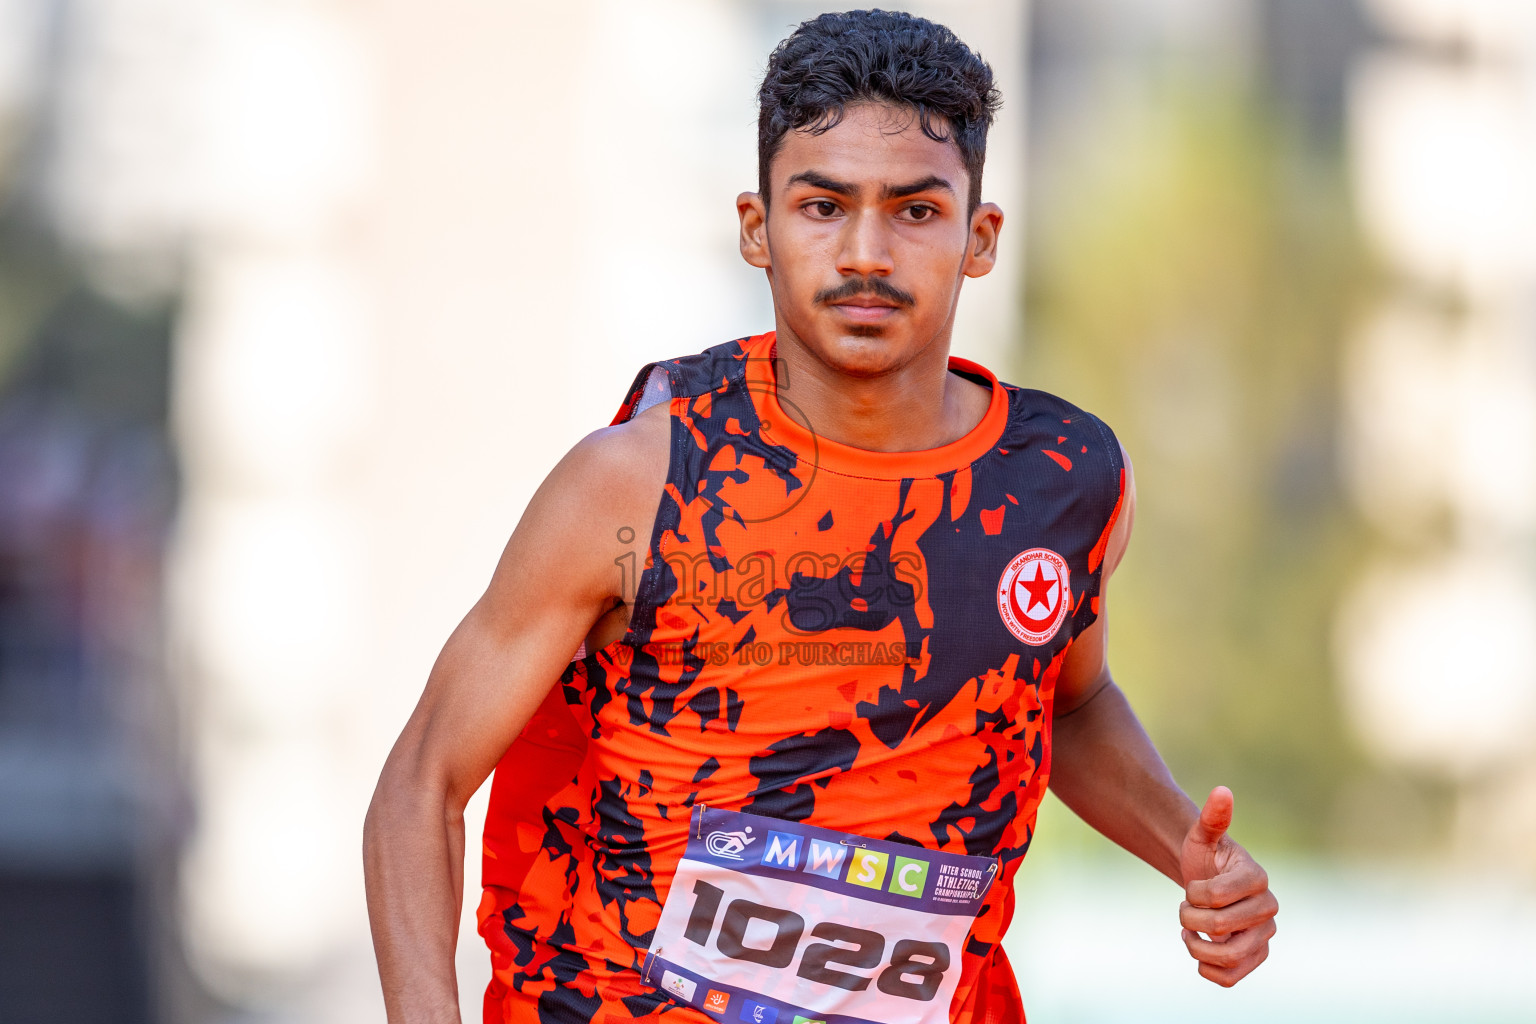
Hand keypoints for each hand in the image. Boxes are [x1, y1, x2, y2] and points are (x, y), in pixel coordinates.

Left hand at [1178, 786, 1277, 985]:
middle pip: (1220, 929)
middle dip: (1190, 919)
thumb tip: (1222, 792)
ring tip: (1190, 934)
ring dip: (1197, 948)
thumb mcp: (1202, 836)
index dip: (1192, 895)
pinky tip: (1200, 950)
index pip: (1215, 897)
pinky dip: (1208, 970)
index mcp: (1257, 878)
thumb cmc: (1205, 857)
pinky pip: (1232, 978)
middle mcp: (1268, 908)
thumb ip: (1212, 817)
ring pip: (1229, 958)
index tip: (1192, 887)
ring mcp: (1264, 936)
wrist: (1207, 882)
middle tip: (1185, 910)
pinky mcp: (1257, 957)